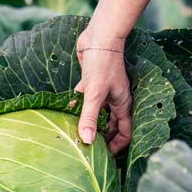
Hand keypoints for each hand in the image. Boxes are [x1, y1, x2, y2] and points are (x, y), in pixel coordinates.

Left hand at [74, 28, 132, 153]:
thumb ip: (90, 118)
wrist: (99, 36)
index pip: (125, 133)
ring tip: (75, 134)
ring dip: (89, 122)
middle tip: (87, 149)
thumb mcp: (94, 93)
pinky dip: (78, 106)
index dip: (117, 146)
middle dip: (102, 137)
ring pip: (98, 113)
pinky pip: (86, 100)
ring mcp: (104, 91)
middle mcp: (115, 100)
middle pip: (111, 126)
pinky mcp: (92, 82)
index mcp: (123, 105)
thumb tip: (87, 142)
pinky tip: (66, 111)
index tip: (104, 156)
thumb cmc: (102, 63)